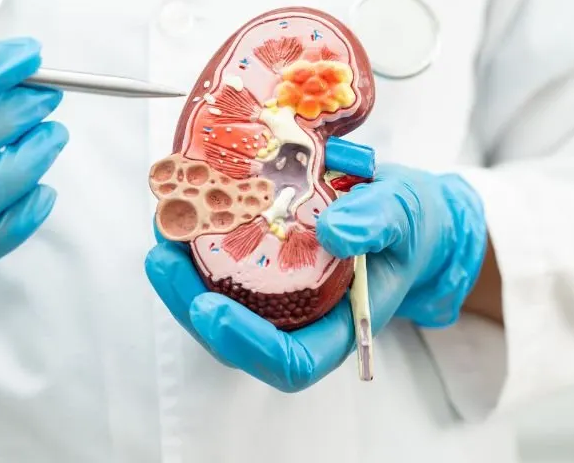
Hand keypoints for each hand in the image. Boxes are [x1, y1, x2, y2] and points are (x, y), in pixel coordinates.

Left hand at [144, 151, 487, 392]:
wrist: (410, 214)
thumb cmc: (412, 224)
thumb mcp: (404, 212)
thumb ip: (375, 222)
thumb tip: (332, 231)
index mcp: (342, 326)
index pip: (291, 361)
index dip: (247, 345)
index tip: (210, 309)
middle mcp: (302, 320)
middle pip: (236, 339)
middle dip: (192, 302)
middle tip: (163, 257)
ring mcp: (277, 297)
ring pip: (218, 306)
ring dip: (181, 275)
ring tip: (162, 229)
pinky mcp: (261, 268)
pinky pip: (220, 271)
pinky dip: (195, 246)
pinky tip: (181, 211)